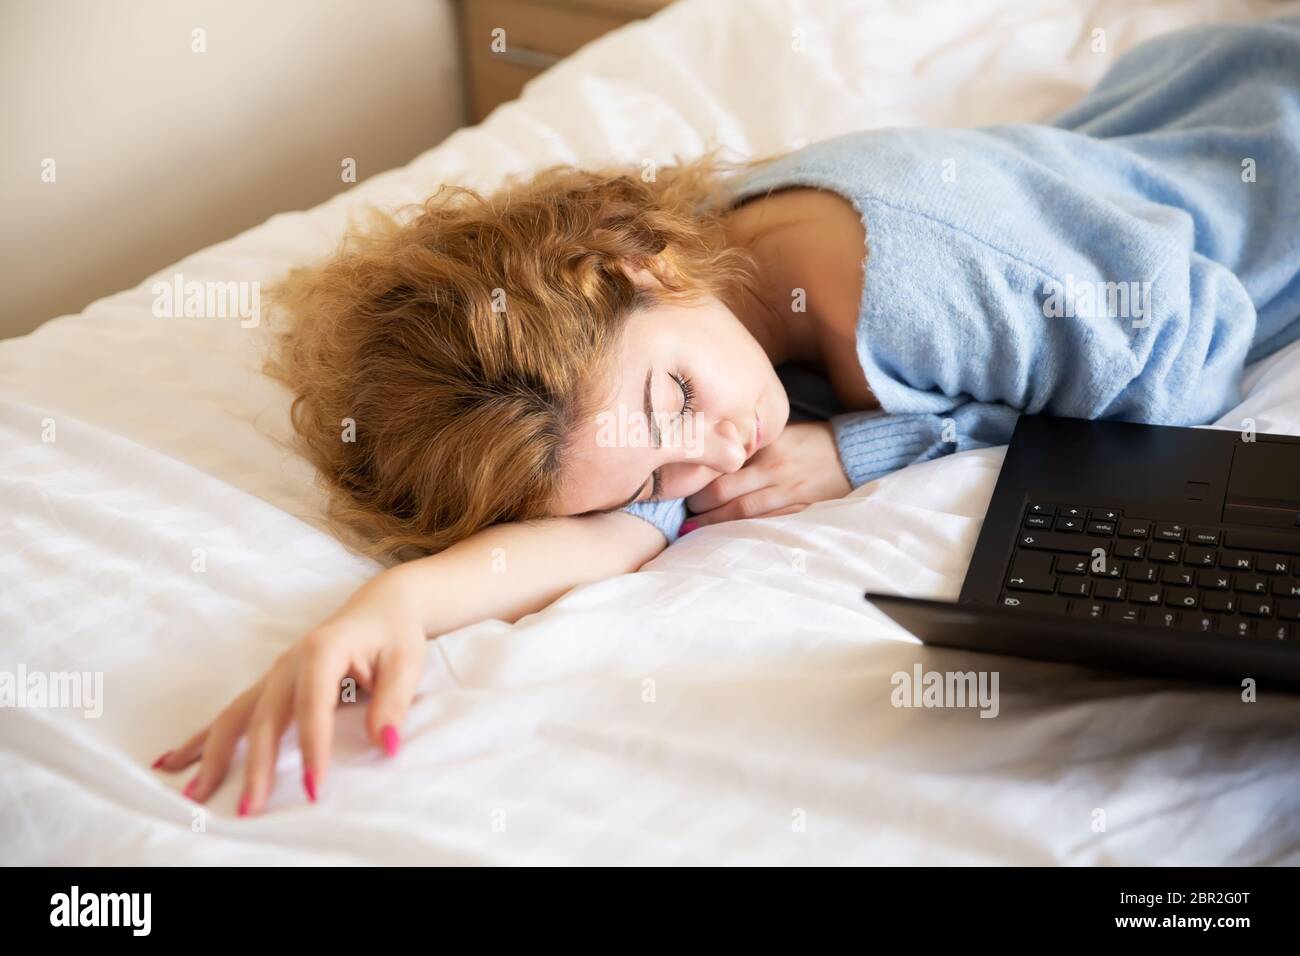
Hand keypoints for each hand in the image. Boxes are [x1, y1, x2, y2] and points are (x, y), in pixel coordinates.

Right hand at [151, 570, 427, 815]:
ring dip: (211, 755)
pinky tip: (172, 761)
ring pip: (235, 717)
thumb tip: (386, 744)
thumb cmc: (393, 634)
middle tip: (249, 809)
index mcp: (322, 650)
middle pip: (264, 718)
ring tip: (193, 795)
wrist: (381, 607)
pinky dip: (202, 738)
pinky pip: (232, 714)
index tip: (314, 789)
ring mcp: (274, 674)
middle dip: (254, 766)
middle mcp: (289, 662)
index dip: (312, 748)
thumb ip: (393, 702)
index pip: (312, 706)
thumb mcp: (406, 662)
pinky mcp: (269, 685)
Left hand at [683, 421, 850, 527]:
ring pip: (744, 514)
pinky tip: (729, 542)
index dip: (698, 481)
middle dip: (700, 507)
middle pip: (727, 492)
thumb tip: (709, 458)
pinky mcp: (802, 510)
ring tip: (692, 533)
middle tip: (682, 517)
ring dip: (715, 525)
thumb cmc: (809, 443)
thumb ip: (748, 447)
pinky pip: (770, 526)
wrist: (852, 454)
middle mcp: (774, 470)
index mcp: (766, 448)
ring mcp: (789, 493)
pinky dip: (747, 534)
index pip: (723, 465)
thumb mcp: (778, 435)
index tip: (680, 490)